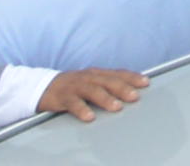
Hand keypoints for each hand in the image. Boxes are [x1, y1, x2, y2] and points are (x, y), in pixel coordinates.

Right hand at [34, 73, 149, 122]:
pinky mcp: (62, 97)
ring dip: (106, 98)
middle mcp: (88, 77)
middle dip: (122, 88)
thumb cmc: (73, 86)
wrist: (44, 86)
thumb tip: (131, 90)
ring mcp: (75, 86)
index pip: (117, 73)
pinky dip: (82, 109)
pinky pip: (73, 103)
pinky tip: (89, 116)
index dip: (132, 77)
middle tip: (134, 96)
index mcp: (97, 74)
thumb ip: (107, 85)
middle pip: (108, 81)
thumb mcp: (91, 82)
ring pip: (92, 90)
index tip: (146, 83)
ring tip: (116, 107)